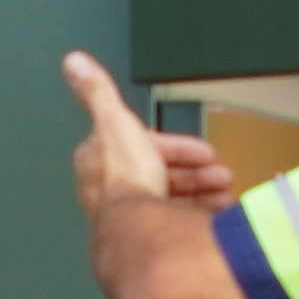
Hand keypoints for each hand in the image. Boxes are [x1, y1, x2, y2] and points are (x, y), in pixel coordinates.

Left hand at [63, 53, 237, 215]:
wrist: (137, 225)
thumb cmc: (125, 175)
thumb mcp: (116, 119)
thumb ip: (97, 91)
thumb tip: (74, 62)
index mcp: (101, 158)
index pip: (144, 145)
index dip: (177, 147)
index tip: (205, 152)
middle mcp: (112, 189)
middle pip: (161, 175)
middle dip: (196, 175)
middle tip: (221, 175)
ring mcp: (129, 215)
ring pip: (170, 200)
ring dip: (202, 196)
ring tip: (224, 197)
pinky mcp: (145, 236)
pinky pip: (175, 224)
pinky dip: (197, 218)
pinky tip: (214, 218)